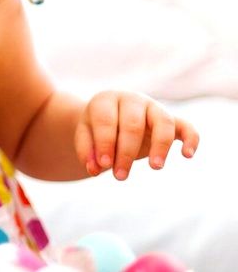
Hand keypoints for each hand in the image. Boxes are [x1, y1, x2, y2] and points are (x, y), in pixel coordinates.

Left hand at [74, 91, 199, 179]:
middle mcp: (132, 100)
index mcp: (106, 100)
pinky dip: (191, 139)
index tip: (104, 166)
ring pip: (163, 122)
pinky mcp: (172, 119)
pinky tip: (187, 155)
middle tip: (120, 177)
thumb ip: (86, 151)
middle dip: (126, 152)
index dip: (105, 143)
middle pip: (132, 124)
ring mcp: (154, 107)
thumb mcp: (85, 136)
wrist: (112, 116)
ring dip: (160, 146)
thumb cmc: (97, 128)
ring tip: (155, 167)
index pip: (106, 120)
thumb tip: (95, 169)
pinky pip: (186, 126)